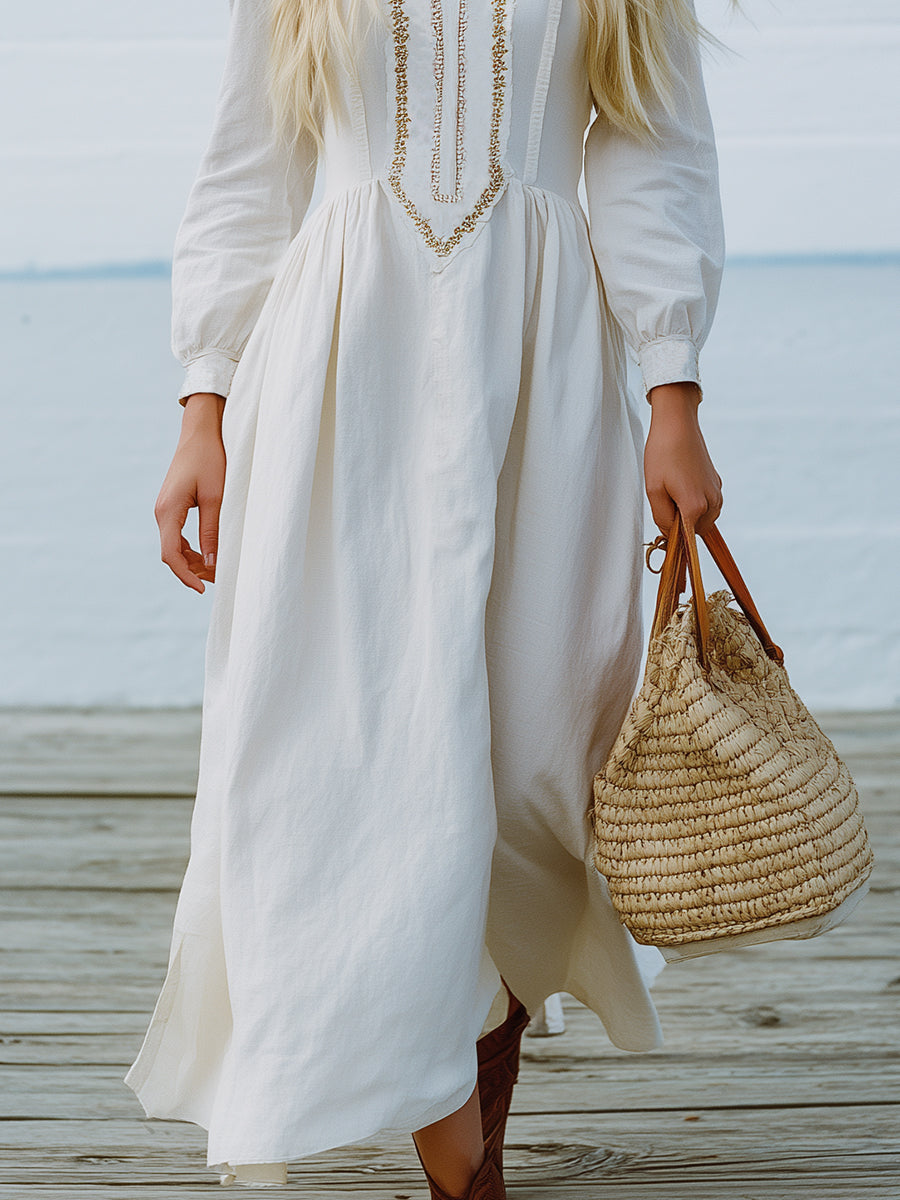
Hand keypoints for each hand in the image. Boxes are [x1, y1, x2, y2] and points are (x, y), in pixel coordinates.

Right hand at [154, 393, 225, 591]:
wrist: (200, 433)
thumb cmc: (210, 460)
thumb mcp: (216, 498)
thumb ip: (212, 531)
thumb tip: (213, 563)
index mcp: (168, 511)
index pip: (171, 555)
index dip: (186, 575)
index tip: (202, 589)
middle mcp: (161, 513)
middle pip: (172, 554)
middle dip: (193, 571)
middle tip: (219, 580)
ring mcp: (165, 510)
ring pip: (175, 547)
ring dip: (193, 561)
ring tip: (217, 570)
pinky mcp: (172, 507)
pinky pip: (178, 536)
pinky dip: (192, 549)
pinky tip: (209, 554)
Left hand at [643, 381, 721, 535]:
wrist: (678, 424)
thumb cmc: (662, 455)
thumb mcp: (654, 491)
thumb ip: (663, 519)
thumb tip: (671, 536)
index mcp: (696, 508)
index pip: (685, 539)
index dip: (671, 535)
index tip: (661, 521)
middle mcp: (713, 502)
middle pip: (695, 530)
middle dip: (680, 522)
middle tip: (663, 499)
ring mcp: (717, 492)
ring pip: (702, 518)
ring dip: (687, 512)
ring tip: (671, 489)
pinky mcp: (716, 482)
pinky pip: (706, 503)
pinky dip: (694, 500)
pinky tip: (680, 482)